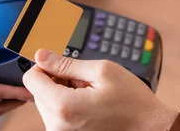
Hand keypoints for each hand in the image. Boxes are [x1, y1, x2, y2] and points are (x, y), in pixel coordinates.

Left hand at [23, 49, 177, 130]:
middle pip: (38, 92)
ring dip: (64, 95)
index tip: (64, 67)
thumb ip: (66, 63)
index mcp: (63, 106)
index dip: (46, 66)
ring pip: (47, 104)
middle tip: (87, 84)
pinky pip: (57, 116)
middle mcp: (57, 126)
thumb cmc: (132, 102)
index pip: (31, 79)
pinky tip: (90, 107)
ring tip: (91, 97)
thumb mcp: (103, 71)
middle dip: (58, 82)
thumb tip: (41, 56)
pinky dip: (69, 107)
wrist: (149, 128)